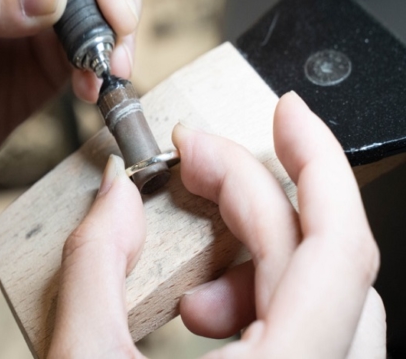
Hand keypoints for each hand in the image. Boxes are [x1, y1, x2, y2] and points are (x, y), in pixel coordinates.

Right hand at [48, 92, 385, 357]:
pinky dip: (254, 293)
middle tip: (191, 160)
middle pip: (318, 258)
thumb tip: (116, 194)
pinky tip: (203, 309)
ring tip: (193, 267)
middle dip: (251, 193)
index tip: (283, 112)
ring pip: (318, 291)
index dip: (315, 163)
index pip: (341, 249)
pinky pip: (301, 323)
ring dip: (253, 251)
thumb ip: (95, 267)